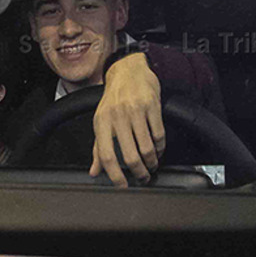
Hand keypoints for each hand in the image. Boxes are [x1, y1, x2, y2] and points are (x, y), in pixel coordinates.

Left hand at [90, 52, 163, 187]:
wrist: (128, 70)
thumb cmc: (114, 98)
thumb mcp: (101, 120)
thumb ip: (97, 148)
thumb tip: (94, 172)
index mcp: (102, 122)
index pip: (107, 156)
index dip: (115, 176)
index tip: (122, 186)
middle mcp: (118, 116)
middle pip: (130, 155)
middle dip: (139, 172)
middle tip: (143, 178)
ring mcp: (136, 110)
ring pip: (147, 147)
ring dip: (152, 162)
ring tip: (152, 165)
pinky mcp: (152, 105)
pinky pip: (159, 134)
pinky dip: (160, 148)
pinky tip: (158, 150)